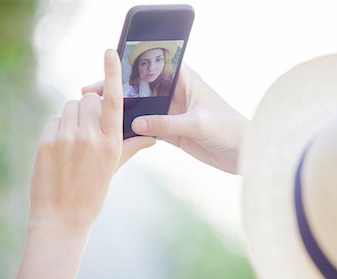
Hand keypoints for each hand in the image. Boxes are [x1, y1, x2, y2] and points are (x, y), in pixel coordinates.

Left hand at [30, 49, 154, 231]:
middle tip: (91, 128)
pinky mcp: (46, 141)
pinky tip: (62, 146)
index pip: (112, 100)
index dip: (112, 74)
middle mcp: (88, 136)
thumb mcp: (114, 168)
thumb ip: (132, 146)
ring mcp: (65, 138)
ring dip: (75, 115)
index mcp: (110, 142)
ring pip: (71, 106)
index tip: (109, 52)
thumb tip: (152, 136)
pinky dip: (60, 126)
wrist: (62, 218)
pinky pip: (55, 119)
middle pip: (89, 99)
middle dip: (91, 106)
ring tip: (76, 138)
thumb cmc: (93, 192)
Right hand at [82, 65, 249, 173]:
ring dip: (125, 111)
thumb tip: (136, 123)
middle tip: (93, 93)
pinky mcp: (173, 132)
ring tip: (98, 113)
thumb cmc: (229, 128)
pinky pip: (148, 128)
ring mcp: (173, 114)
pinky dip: (134, 130)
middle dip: (120, 90)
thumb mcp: (197, 123)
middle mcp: (177, 94)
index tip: (108, 69)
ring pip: (142, 109)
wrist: (243, 153)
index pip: (153, 67)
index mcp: (186, 80)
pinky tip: (116, 132)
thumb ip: (167, 123)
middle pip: (143, 88)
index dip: (131, 67)